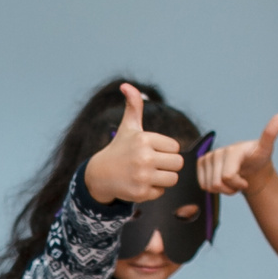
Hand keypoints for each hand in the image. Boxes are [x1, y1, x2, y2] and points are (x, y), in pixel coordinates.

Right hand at [81, 83, 181, 204]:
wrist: (99, 175)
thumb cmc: (119, 149)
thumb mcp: (128, 127)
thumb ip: (134, 106)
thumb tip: (126, 85)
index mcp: (144, 139)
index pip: (175, 148)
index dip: (166, 150)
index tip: (152, 151)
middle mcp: (143, 157)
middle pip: (178, 164)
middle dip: (168, 165)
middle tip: (153, 165)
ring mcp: (142, 176)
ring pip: (172, 179)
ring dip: (163, 178)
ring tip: (148, 174)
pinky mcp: (140, 193)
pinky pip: (161, 192)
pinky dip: (153, 191)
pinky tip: (140, 184)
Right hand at [199, 112, 277, 195]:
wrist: (249, 162)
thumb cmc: (256, 158)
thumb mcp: (265, 149)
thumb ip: (270, 135)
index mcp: (233, 150)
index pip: (228, 177)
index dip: (237, 184)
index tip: (245, 181)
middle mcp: (218, 152)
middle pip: (217, 184)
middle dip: (229, 188)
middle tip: (239, 181)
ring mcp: (208, 157)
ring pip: (209, 186)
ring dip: (222, 189)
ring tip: (232, 180)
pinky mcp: (201, 163)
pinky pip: (202, 184)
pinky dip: (213, 188)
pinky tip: (223, 180)